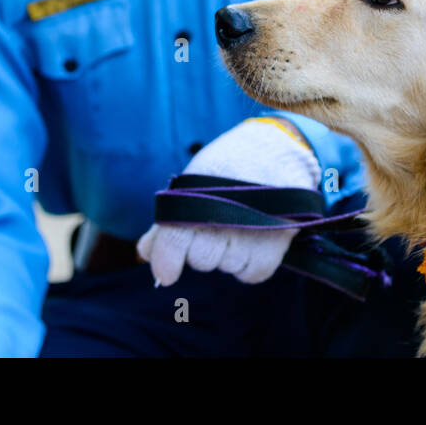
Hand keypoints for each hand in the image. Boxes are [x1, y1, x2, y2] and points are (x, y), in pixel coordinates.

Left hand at [136, 117, 319, 286]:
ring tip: (239, 224)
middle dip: (201, 249)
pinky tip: (253, 239)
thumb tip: (145, 252)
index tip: (165, 275)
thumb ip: (170, 219)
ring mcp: (253, 233)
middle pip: (201, 260)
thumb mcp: (197, 180)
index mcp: (201, 196)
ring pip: (227, 266)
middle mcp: (227, 217)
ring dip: (228, 254)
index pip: (176, 239)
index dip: (167, 259)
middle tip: (215, 226)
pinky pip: (250, 274)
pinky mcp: (276, 246)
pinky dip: (249, 264)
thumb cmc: (231, 164)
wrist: (280, 149)